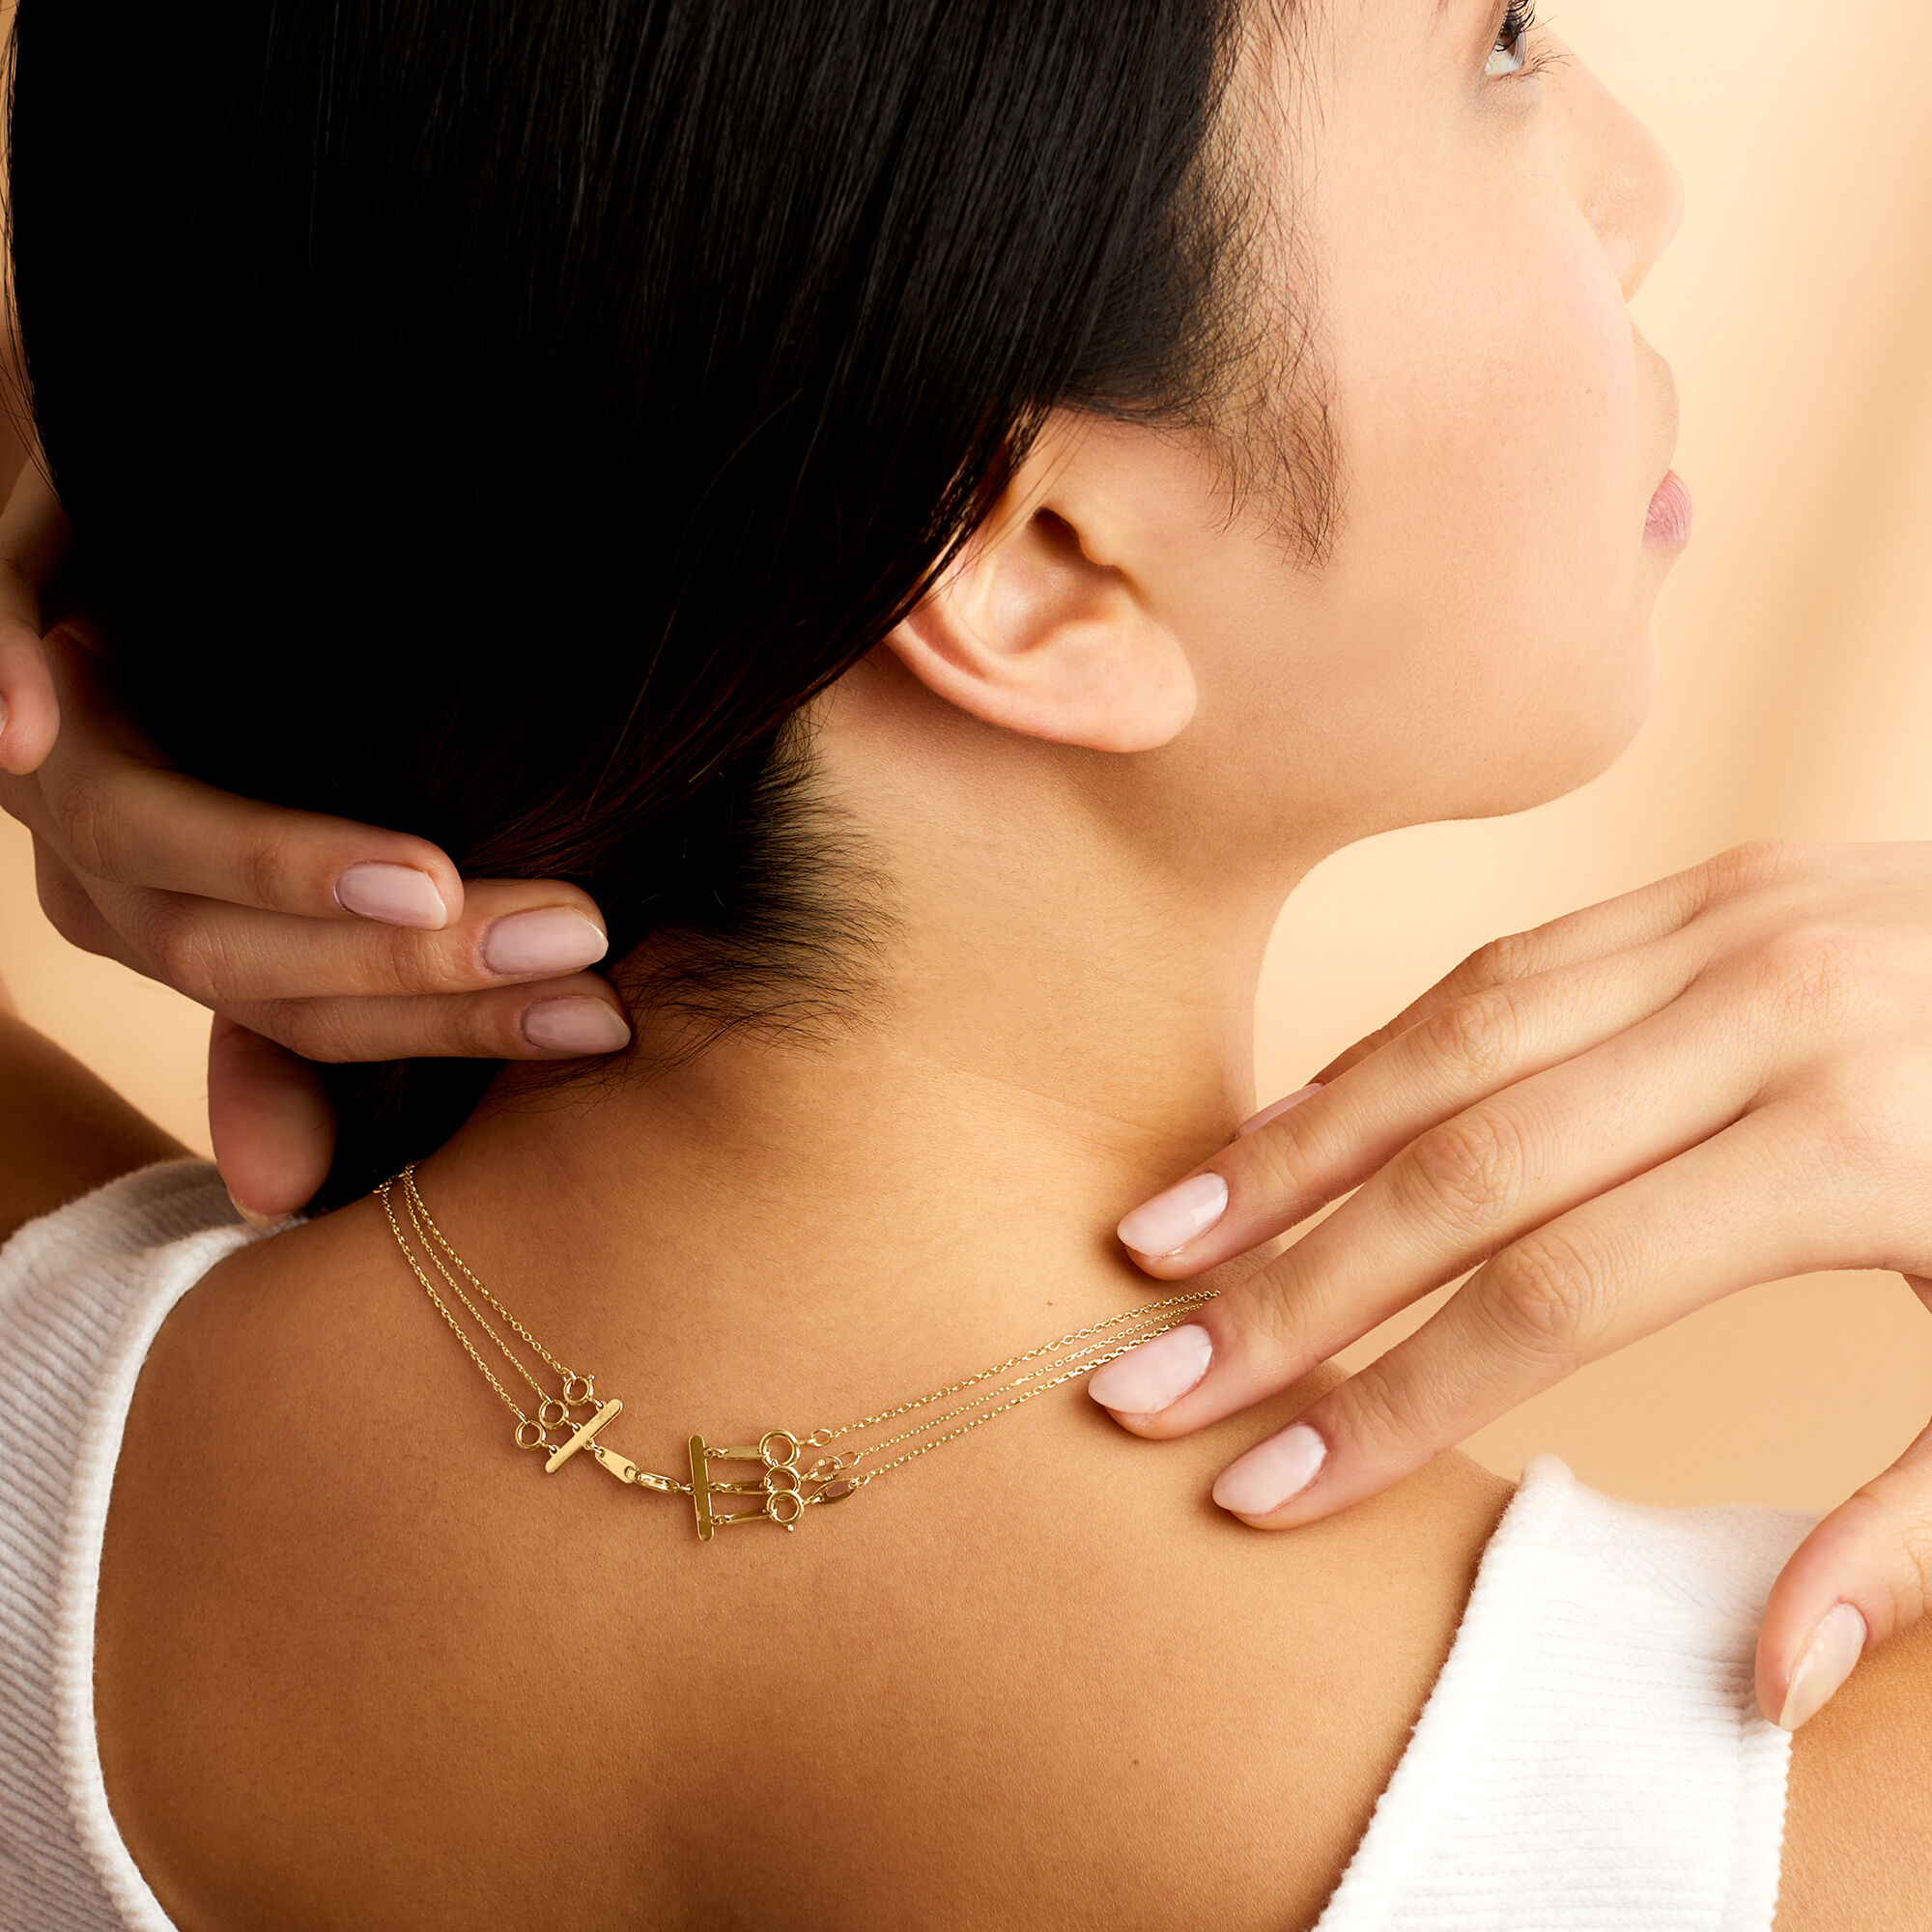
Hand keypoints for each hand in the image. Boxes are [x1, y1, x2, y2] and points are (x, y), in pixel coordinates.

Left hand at [0, 470, 630, 1219]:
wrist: (157, 533)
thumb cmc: (264, 703)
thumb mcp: (306, 860)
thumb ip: (291, 1010)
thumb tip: (282, 1200)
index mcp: (180, 934)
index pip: (304, 1014)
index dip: (450, 1028)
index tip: (601, 1018)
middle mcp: (100, 867)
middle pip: (227, 950)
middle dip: (407, 965)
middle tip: (573, 935)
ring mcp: (48, 750)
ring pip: (135, 834)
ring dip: (276, 864)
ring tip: (424, 878)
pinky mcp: (1, 615)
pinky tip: (29, 724)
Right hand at [1087, 839, 1931, 1730]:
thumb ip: (1919, 1532)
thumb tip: (1757, 1682)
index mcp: (1861, 1144)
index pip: (1555, 1295)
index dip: (1391, 1403)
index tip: (1261, 1486)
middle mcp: (1770, 1008)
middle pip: (1466, 1162)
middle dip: (1287, 1284)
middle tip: (1144, 1375)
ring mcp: (1731, 919)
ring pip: (1454, 1036)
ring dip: (1294, 1147)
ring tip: (1164, 1239)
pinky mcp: (1711, 881)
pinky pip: (1502, 967)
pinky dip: (1380, 1051)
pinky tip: (1289, 1128)